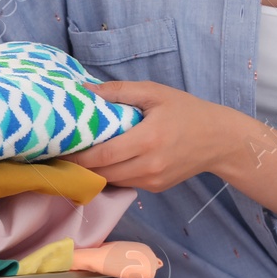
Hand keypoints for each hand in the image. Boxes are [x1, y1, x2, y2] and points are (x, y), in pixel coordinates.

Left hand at [61, 80, 227, 192]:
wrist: (219, 140)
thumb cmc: (186, 111)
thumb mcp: (155, 93)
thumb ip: (119, 91)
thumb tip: (86, 89)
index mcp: (147, 140)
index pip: (101, 156)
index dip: (76, 157)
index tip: (56, 149)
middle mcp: (149, 165)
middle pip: (102, 174)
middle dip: (79, 167)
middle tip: (59, 154)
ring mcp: (153, 180)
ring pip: (112, 181)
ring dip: (93, 173)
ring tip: (76, 157)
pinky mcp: (156, 188)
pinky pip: (126, 183)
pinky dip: (112, 174)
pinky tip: (104, 162)